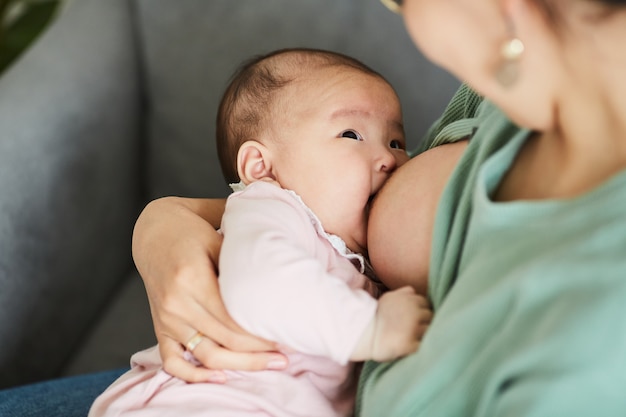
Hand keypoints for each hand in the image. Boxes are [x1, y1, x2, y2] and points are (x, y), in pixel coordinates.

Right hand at [132, 197, 287, 382]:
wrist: (154, 231)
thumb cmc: (192, 231)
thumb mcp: (219, 239)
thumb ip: (241, 266)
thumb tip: (276, 291)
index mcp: (192, 279)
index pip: (232, 320)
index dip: (260, 334)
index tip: (284, 335)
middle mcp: (177, 303)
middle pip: (223, 341)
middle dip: (258, 353)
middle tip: (285, 356)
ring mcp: (167, 318)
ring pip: (205, 357)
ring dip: (238, 365)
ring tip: (267, 365)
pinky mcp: (160, 327)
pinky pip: (172, 361)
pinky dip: (194, 375)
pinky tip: (221, 377)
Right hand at [370, 286, 431, 361]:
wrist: (362, 334)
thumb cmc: (375, 317)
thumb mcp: (387, 298)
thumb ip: (402, 294)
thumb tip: (413, 291)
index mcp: (409, 300)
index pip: (425, 303)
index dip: (421, 311)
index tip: (414, 317)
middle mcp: (414, 313)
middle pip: (430, 317)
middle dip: (424, 322)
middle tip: (414, 329)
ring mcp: (413, 329)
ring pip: (429, 331)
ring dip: (424, 334)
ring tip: (413, 338)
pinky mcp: (410, 345)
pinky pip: (423, 346)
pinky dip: (419, 346)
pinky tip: (411, 347)